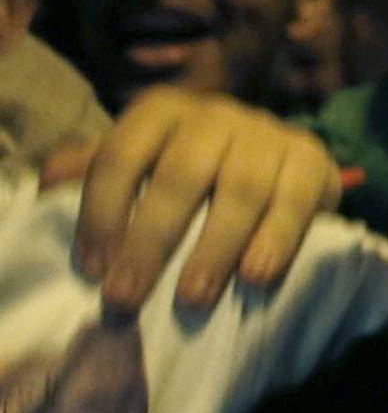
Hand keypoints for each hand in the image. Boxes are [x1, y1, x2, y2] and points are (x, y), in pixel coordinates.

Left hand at [46, 90, 341, 311]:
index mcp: (166, 112)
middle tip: (127, 297)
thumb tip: (49, 183)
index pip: (123, 154)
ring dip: (213, 248)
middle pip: (181, 173)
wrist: (279, 170)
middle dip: (151, 240)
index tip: (91, 269)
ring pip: (240, 188)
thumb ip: (96, 173)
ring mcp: (269, 134)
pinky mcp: (313, 160)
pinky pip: (295, 200)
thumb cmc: (195, 180)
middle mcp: (218, 114)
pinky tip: (255, 278)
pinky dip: (276, 240)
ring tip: (190, 300)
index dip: (101, 211)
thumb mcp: (143, 168)